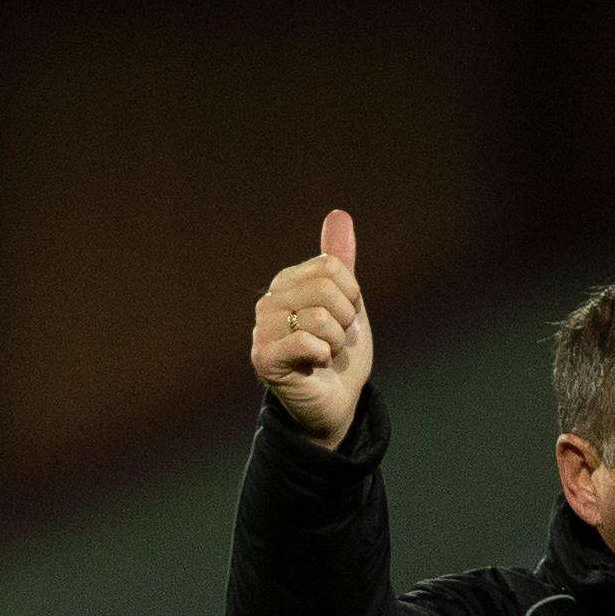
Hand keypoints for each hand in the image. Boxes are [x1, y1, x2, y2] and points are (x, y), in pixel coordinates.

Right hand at [251, 210, 373, 448]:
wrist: (336, 402)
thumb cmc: (339, 355)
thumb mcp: (347, 302)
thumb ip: (341, 261)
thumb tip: (339, 213)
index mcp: (287, 282)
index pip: (333, 268)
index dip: (352, 297)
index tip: (344, 318)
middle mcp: (269, 301)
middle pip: (326, 289)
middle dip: (345, 320)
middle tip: (335, 341)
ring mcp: (262, 329)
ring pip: (320, 316)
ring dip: (336, 342)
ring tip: (325, 354)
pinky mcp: (264, 358)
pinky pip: (307, 340)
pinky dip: (323, 356)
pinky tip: (315, 365)